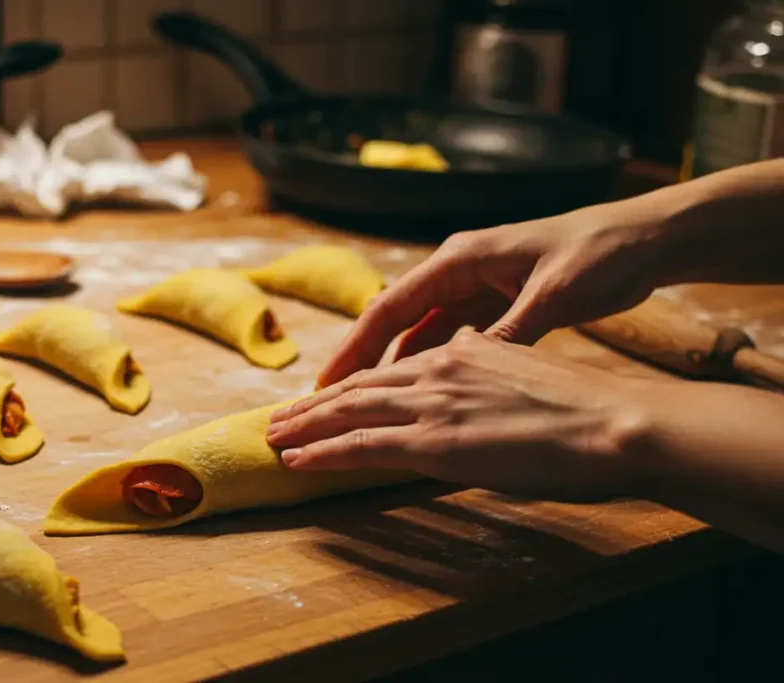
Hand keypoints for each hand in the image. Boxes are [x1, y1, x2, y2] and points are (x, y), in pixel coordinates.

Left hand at [268, 329, 650, 501]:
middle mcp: (439, 370)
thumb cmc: (586, 408)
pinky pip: (362, 445)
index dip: (352, 386)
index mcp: (462, 354)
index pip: (391, 371)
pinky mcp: (433, 440)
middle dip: (315, 404)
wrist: (613, 422)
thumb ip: (488, 368)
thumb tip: (468, 363)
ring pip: (350, 412)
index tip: (325, 398)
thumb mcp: (527, 371)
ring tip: (274, 437)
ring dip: (306, 427)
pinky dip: (323, 452)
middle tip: (281, 417)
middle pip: (360, 387)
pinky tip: (296, 460)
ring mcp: (433, 404)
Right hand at [318, 199, 668, 388]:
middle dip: (360, 361)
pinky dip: (429, 366)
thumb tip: (467, 369)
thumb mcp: (553, 295)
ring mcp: (475, 289)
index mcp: (459, 260)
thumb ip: (510, 331)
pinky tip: (417, 395)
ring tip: (362, 407)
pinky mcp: (495, 305)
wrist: (640, 240)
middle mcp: (457, 272)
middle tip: (326, 403)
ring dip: (392, 367)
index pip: (389, 306)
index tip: (324, 384)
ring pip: (418, 334)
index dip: (354, 347)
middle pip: (394, 321)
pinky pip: (448, 340)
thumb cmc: (597, 257)